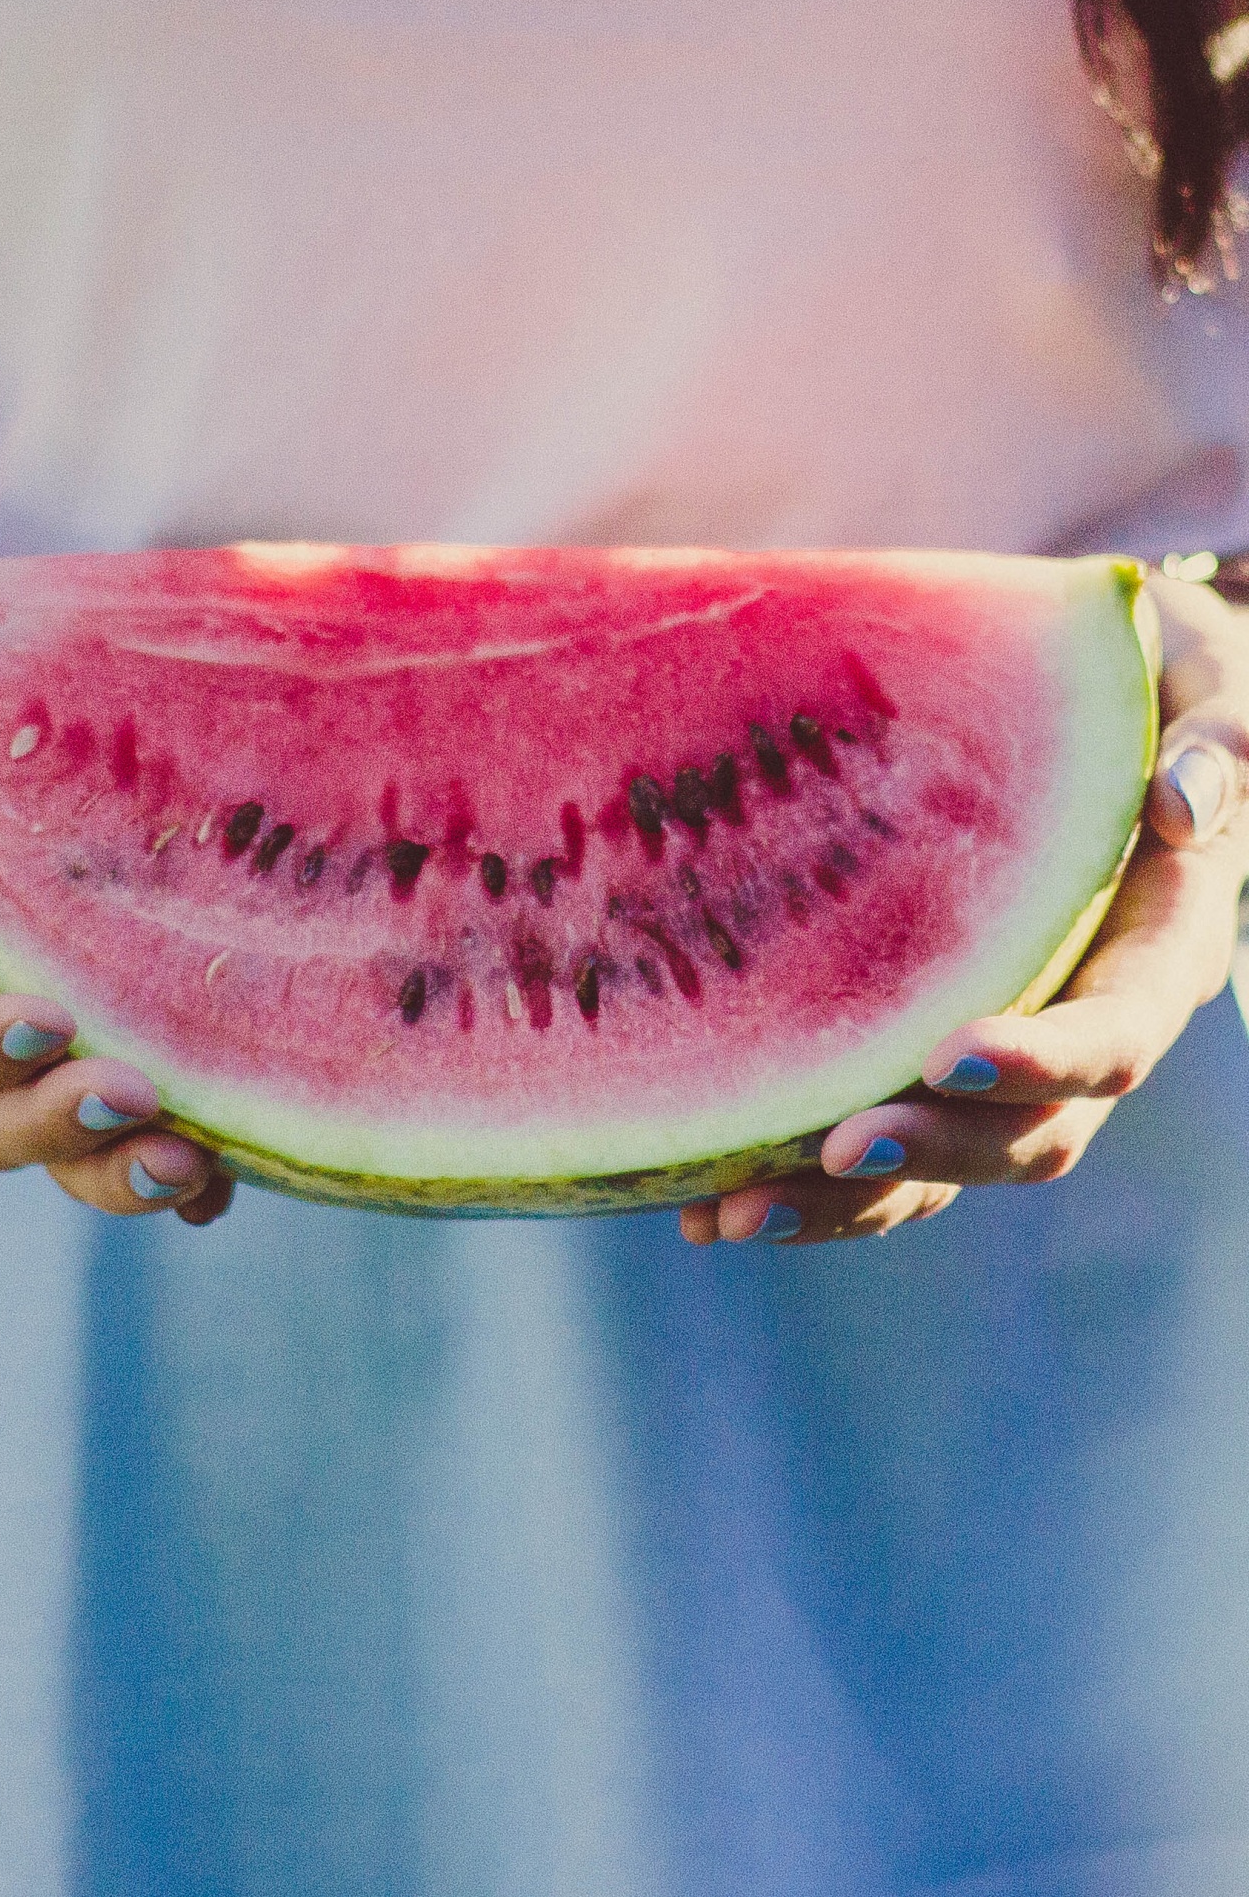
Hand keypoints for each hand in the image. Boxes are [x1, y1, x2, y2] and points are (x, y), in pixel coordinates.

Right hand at [0, 594, 232, 1224]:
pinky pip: (149, 1118)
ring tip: (196, 1163)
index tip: (43, 1020)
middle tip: (135, 1098)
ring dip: (126, 1168)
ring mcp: (46, 1031)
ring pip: (71, 1143)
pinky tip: (241, 1167)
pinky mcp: (120, 1020)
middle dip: (59, 1128)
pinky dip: (191, 1161)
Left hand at [682, 574, 1248, 1247]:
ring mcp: (1009, 1062)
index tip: (951, 1056)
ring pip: (942, 1168)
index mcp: (1161, 954)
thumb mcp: (1201, 684)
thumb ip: (1211, 744)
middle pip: (1024, 1136)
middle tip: (833, 1151)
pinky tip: (699, 1207)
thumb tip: (1184, 806)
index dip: (1044, 1062)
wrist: (1100, 701)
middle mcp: (1087, 1030)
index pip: (1115, 1036)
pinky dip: (796, 1182)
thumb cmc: (1156, 681)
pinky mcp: (933, 1064)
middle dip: (931, 1153)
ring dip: (845, 1204)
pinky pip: (880, 1146)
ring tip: (732, 1215)